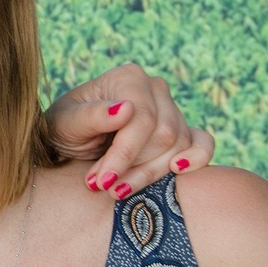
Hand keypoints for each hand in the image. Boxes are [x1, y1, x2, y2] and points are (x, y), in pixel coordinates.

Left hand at [45, 63, 214, 198]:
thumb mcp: (66, 123)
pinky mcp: (181, 130)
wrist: (69, 139)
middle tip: (102, 186)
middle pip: (162, 136)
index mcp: (128, 78)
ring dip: (148, 174)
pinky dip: (197, 158)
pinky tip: (178, 170)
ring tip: (116, 188)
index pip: (141, 119)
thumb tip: (126, 108)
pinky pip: (203, 143)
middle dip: (132, 167)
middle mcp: (155, 88)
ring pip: (178, 146)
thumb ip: (92, 116)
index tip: (102, 180)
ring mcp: (171, 108)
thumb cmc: (64, 127)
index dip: (123, 154)